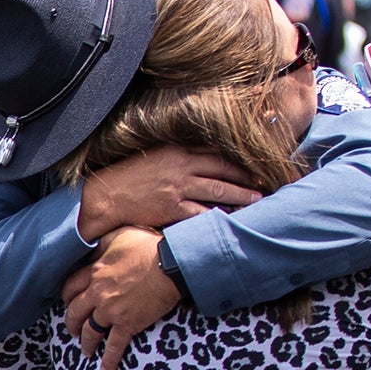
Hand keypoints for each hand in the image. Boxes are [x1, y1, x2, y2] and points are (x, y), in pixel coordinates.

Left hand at [60, 227, 182, 369]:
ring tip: (86, 350)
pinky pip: (114, 346)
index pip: (70, 288)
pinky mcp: (128, 324)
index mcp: (94, 271)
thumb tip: (93, 246)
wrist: (172, 264)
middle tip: (73, 330)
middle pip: (75, 313)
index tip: (69, 303)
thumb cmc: (150, 245)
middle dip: (72, 324)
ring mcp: (111, 310)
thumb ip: (102, 243)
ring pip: (90, 332)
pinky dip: (109, 360)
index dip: (67, 298)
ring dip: (86, 343)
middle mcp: (98, 293)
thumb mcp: (120, 235)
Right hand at [79, 145, 260, 237]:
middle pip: (224, 169)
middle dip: (247, 177)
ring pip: (219, 191)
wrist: (105, 196)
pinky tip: (232, 219)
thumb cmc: (128, 177)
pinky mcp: (172, 208)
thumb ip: (178, 156)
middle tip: (265, 182)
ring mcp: (178, 188)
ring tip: (258, 201)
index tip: (254, 164)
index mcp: (177, 150)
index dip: (238, 159)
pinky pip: (202, 213)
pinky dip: (219, 216)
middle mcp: (182, 166)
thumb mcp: (155, 157)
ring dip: (242, 196)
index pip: (216, 152)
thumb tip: (201, 161)